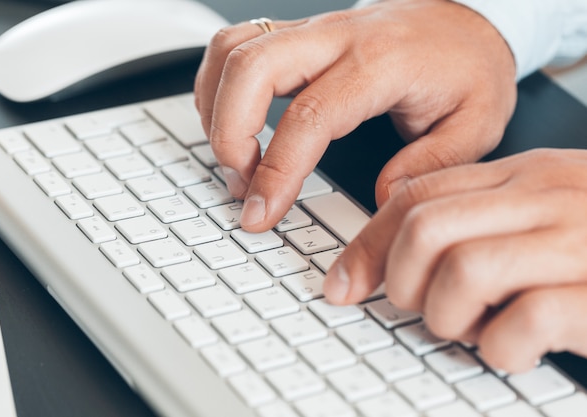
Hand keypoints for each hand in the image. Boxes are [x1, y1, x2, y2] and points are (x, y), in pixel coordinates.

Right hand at [194, 0, 515, 231]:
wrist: (468, 21)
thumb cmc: (469, 68)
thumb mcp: (475, 126)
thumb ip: (429, 166)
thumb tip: (380, 198)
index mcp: (381, 64)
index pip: (309, 117)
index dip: (276, 171)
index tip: (260, 211)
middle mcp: (338, 38)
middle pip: (252, 68)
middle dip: (228, 133)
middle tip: (240, 182)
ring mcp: (314, 31)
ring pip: (235, 49)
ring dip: (216, 107)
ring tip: (233, 157)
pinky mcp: (300, 35)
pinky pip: (238, 44)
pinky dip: (218, 84)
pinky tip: (230, 120)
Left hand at [325, 148, 586, 372]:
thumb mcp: (537, 215)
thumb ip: (472, 220)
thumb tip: (386, 254)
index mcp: (521, 176)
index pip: (415, 196)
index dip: (366, 245)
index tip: (341, 284)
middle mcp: (545, 199)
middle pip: (426, 228)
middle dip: (397, 280)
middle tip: (414, 308)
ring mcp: (576, 243)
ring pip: (463, 270)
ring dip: (446, 316)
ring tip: (469, 328)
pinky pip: (521, 322)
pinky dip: (499, 349)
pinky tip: (512, 348)